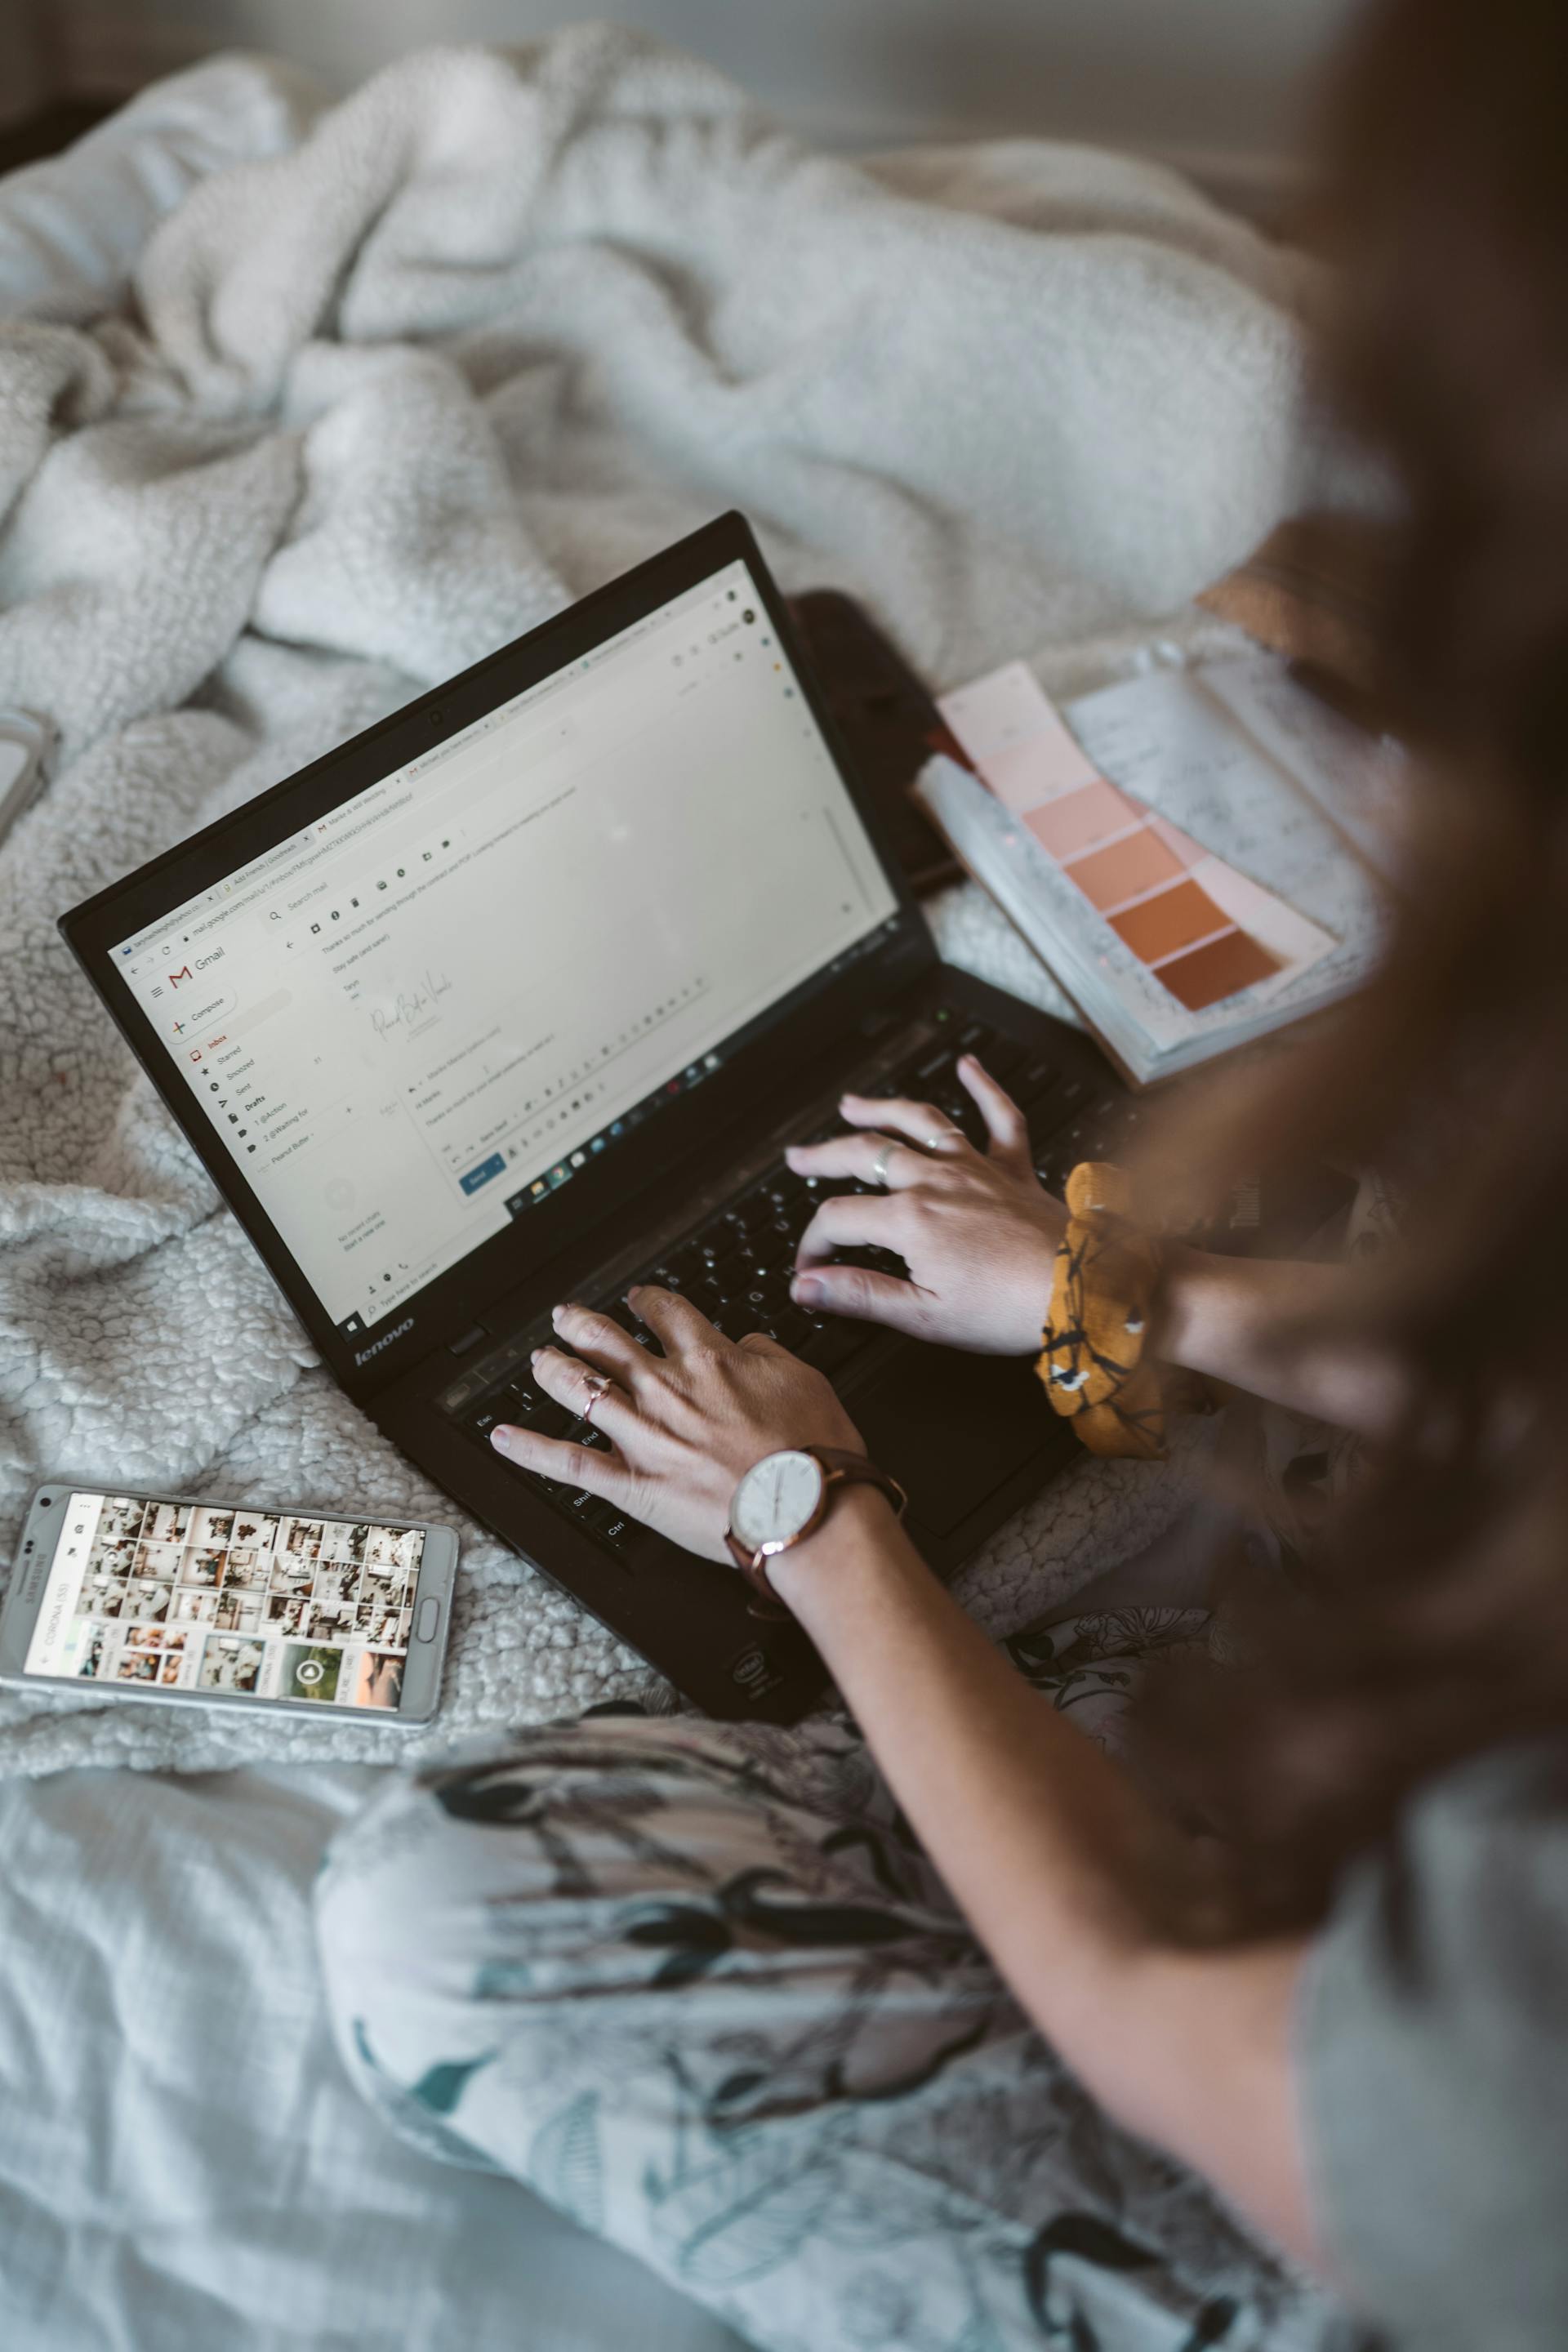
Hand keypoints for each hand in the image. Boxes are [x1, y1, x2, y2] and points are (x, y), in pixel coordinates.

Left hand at [489, 1286, 864, 1561]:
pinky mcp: (632, 1486)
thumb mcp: (804, 1378)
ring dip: (553, 1370)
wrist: (809, 1509)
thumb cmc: (814, 1452)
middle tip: (567, 1317)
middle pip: (609, 1342)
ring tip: (538, 1361)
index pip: (668, 1315)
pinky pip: (569, 1464)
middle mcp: (668, 1390)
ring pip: (580, 1390)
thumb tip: (746, 1343)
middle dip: (582, 1325)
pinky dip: (531, 1450)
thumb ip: (766, 1354)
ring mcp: (645, 1437)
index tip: (640, 1300)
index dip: (648, 1302)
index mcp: (711, 1359)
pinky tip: (502, 1437)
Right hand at [786, 1054, 1065, 1354]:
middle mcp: (937, 1181)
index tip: (811, 1270)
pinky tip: (970, 1065)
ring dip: (882, 1110)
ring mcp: (976, 1169)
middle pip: (866, 1154)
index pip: (839, 1219)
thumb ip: (860, 1295)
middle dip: (825, 1155)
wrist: (1080, 1293)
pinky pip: (1000, 1117)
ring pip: (919, 1124)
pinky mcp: (1013, 1169)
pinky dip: (985, 1087)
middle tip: (799, 1157)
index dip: (814, 1244)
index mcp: (910, 1219)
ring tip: (852, 1104)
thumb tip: (806, 1287)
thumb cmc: (1007, 1309)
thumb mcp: (923, 1314)